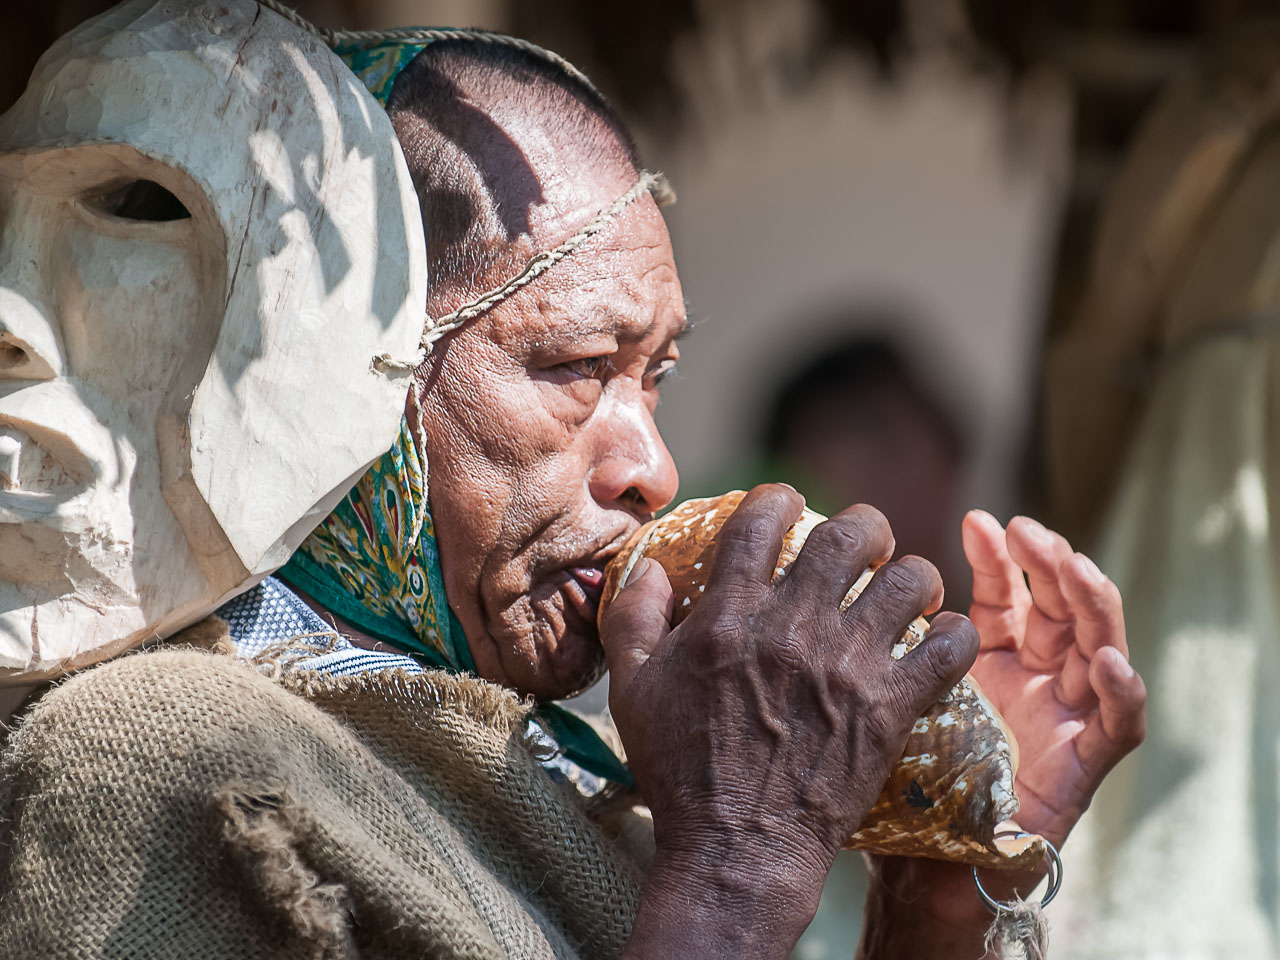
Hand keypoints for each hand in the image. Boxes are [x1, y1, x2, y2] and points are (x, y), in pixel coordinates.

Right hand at [602, 484, 979, 959]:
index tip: (790, 506)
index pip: (763, 519)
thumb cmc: (679, 771)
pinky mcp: (890, 707)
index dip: (780, 497)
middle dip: (863, 527)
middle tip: (865, 545)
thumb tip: (652, 568)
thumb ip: (632, 618)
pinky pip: (947, 649)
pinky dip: (954, 635)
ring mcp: (847, 665)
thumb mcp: (632, 689)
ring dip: (912, 575)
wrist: (737, 849)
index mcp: (730, 615)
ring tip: (910, 590)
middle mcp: (793, 627)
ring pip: (907, 580)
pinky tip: (943, 639)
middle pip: (848, 535)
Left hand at [858, 511, 1145, 957]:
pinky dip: (1123, 691)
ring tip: (1070, 566)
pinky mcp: (1083, 769)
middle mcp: (1029, 682)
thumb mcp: (872, 700)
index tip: (976, 520)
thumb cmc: (881, 788)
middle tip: (1024, 530)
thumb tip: (812, 585)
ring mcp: (1061, 720)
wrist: (915, 877)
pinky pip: (1119, 726)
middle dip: (1044, 562)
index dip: (996, 556)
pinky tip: (1107, 662)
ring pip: (1095, 644)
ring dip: (1089, 602)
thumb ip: (869, 650)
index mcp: (982, 662)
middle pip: (1054, 606)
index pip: (1001, 594)